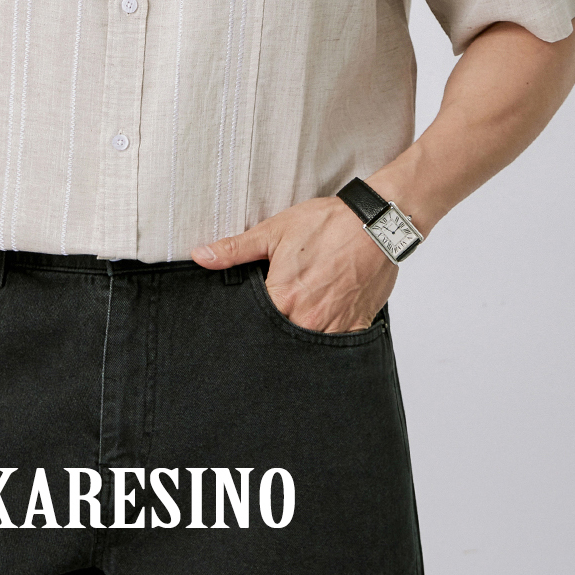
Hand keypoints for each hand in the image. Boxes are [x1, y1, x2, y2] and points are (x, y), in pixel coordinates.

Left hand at [191, 195, 396, 331]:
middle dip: (272, 337)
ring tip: (295, 328)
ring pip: (308, 350)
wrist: (375, 223)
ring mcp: (334, 325)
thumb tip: (200, 256)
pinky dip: (329, 345)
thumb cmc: (326, 224)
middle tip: (273, 323)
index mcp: (283, 297)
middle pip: (280, 341)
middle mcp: (308, 318)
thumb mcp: (274, 231)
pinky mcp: (356, 326)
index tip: (247, 321)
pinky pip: (339, 350)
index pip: (254, 326)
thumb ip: (235, 249)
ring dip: (299, 342)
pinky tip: (322, 334)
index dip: (248, 325)